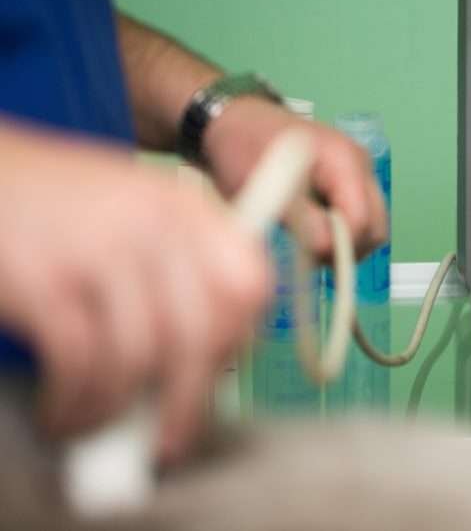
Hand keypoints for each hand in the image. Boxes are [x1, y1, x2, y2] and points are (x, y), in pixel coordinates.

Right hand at [0, 124, 270, 461]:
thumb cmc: (56, 204)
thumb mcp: (135, 209)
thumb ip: (176, 266)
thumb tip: (202, 362)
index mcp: (185, 207)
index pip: (249, 283)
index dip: (239, 339)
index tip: (218, 374)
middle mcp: (154, 225)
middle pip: (199, 334)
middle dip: (186, 402)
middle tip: (169, 440)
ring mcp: (101, 250)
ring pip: (139, 359)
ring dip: (115, 411)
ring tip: (93, 425)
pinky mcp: (46, 282)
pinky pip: (81, 366)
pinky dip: (74, 405)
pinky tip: (62, 413)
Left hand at [202, 97, 387, 259]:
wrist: (236, 121)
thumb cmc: (245, 146)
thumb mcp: (267, 187)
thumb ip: (302, 219)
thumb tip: (327, 248)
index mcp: (344, 160)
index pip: (362, 220)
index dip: (339, 246)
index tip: (310, 256)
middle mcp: (360, 164)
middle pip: (376, 226)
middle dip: (349, 250)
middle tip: (313, 257)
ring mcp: (358, 172)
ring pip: (372, 226)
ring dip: (346, 243)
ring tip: (310, 243)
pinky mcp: (350, 180)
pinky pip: (359, 217)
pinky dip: (341, 233)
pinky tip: (313, 229)